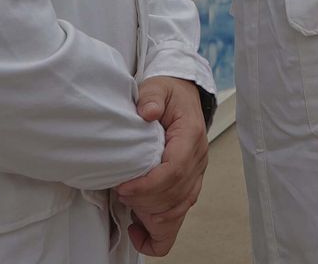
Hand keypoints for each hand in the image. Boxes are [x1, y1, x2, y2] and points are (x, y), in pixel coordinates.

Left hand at [117, 77, 209, 255]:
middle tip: (120, 193)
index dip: (148, 185)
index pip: (175, 170)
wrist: (183, 95)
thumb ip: (152, 97)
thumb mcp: (157, 87)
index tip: (124, 187)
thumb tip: (148, 111)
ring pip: (178, 209)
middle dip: (144, 201)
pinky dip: (159, 230)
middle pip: (176, 195)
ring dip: (151, 215)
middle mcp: (198, 158)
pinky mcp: (188, 184)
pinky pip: (178, 214)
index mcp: (191, 136)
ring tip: (127, 207)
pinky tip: (139, 229)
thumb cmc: (169, 94)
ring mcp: (195, 174)